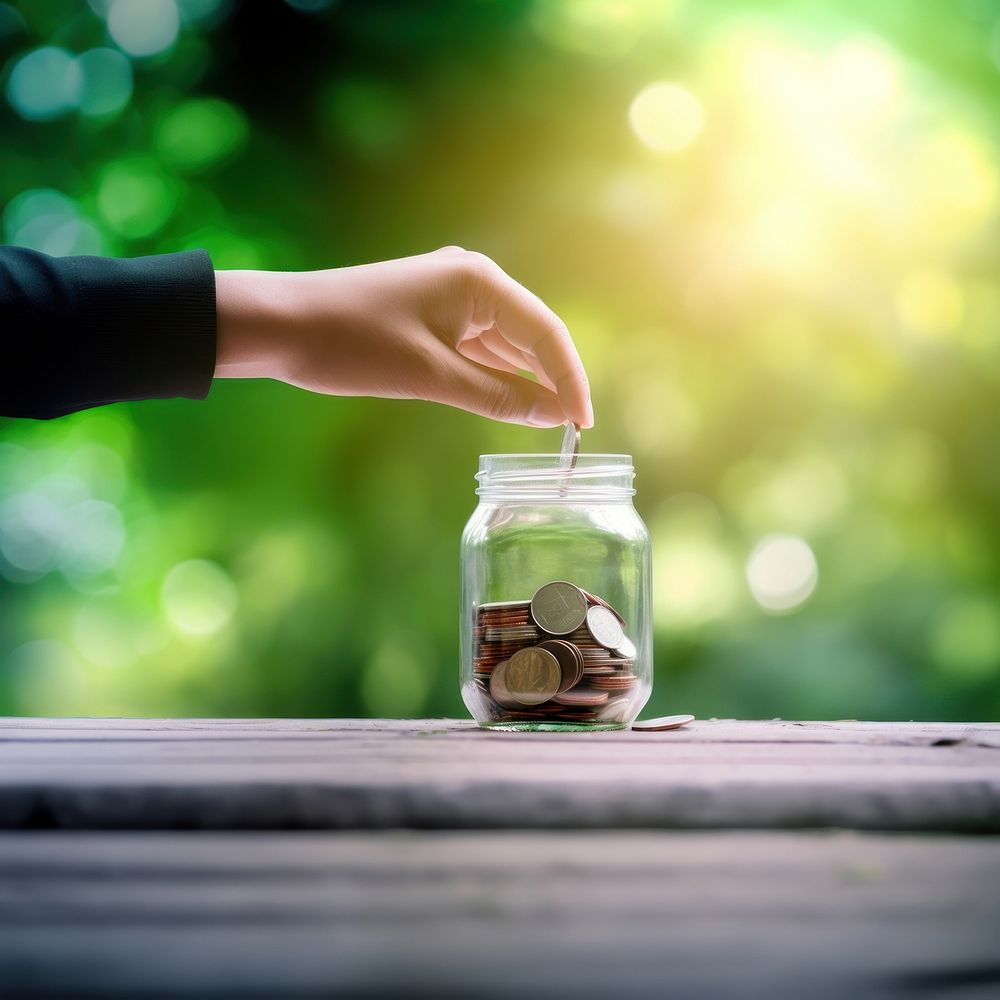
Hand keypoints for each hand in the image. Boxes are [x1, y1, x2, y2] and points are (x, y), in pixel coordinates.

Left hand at [213, 247, 592, 427]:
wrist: (280, 325)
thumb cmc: (352, 345)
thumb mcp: (431, 377)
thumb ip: (498, 396)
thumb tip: (552, 415)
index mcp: (478, 281)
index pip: (546, 332)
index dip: (571, 379)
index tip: (583, 424)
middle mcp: (471, 279)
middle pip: (531, 333)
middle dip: (552, 380)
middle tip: (570, 431)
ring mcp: (449, 293)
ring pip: (504, 341)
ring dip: (524, 379)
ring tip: (547, 423)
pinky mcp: (431, 310)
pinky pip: (478, 344)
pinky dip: (494, 373)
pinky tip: (509, 400)